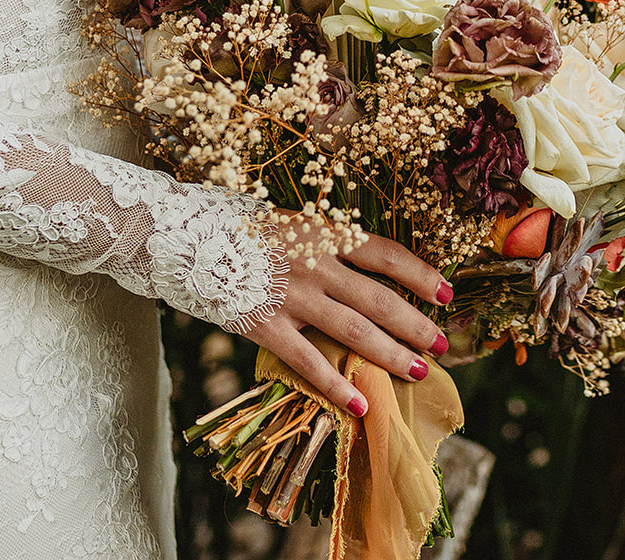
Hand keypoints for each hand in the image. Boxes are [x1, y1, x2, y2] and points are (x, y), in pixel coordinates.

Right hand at [241, 213, 452, 416]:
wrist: (179, 236)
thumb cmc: (233, 223)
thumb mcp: (286, 220)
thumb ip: (320, 242)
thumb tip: (354, 264)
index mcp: (323, 233)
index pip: (386, 254)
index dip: (420, 274)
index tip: (445, 292)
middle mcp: (315, 265)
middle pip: (380, 299)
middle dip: (416, 324)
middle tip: (441, 344)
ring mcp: (292, 297)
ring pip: (355, 332)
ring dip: (392, 354)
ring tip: (419, 371)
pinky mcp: (266, 326)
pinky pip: (309, 361)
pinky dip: (337, 385)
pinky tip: (359, 404)